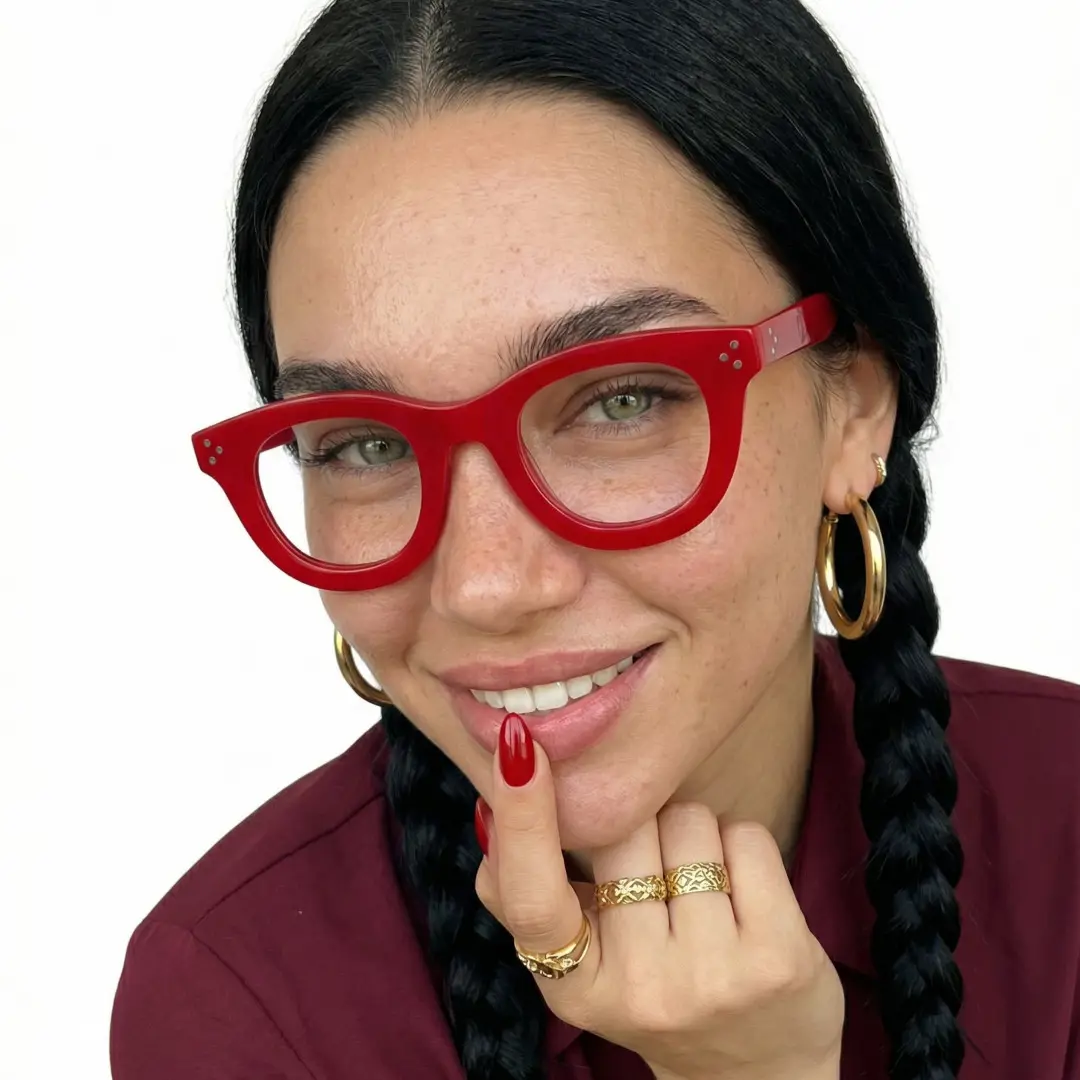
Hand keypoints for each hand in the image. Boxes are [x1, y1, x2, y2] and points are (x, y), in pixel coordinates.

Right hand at [473, 714, 843, 1079]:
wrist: (756, 1074)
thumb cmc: (653, 990)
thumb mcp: (579, 965)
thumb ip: (524, 897)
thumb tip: (486, 812)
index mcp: (575, 987)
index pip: (533, 896)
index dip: (522, 817)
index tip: (516, 743)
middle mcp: (641, 990)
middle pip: (628, 827)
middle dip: (642, 824)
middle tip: (656, 875)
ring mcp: (713, 978)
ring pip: (689, 822)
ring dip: (696, 835)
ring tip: (701, 892)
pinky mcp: (778, 958)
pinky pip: (746, 836)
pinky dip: (743, 846)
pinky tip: (745, 895)